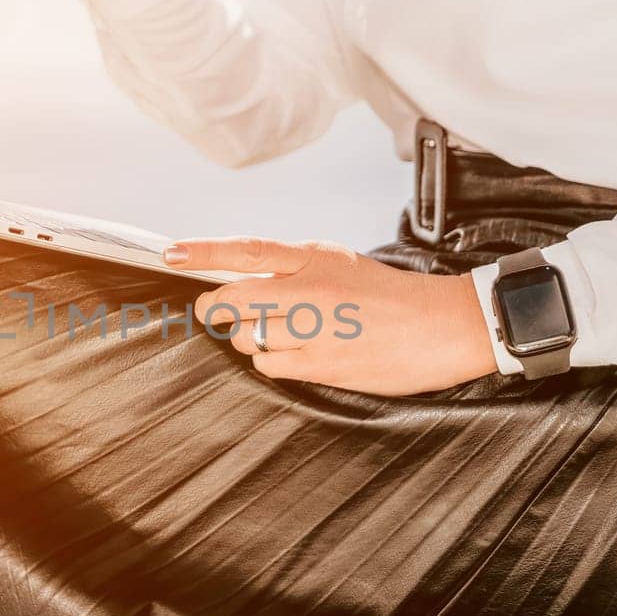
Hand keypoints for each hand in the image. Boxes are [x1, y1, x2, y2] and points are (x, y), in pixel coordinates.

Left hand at [165, 238, 500, 395]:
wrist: (445, 326)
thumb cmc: (391, 296)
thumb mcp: (341, 264)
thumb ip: (294, 268)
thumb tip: (243, 279)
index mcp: (316, 257)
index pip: (247, 250)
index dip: (204, 252)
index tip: (171, 253)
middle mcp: (312, 289)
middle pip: (234, 299)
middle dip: (215, 309)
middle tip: (213, 312)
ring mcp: (317, 329)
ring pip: (248, 336)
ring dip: (249, 337)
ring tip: (281, 333)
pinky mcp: (325, 364)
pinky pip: (270, 365)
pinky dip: (271, 362)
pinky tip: (296, 354)